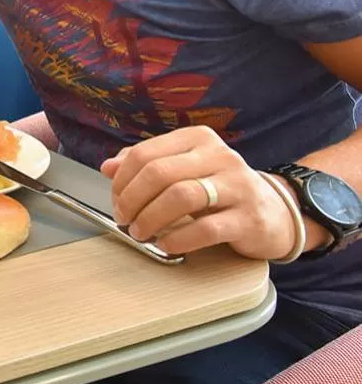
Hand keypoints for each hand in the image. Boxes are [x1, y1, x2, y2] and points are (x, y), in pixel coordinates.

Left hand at [103, 125, 296, 259]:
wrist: (275, 213)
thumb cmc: (221, 190)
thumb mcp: (185, 169)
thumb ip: (147, 164)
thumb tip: (108, 167)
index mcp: (198, 139)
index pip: (146, 153)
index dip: (123, 180)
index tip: (115, 199)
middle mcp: (220, 157)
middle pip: (160, 173)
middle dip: (132, 199)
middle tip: (124, 218)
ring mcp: (238, 187)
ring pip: (181, 196)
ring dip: (150, 218)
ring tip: (140, 232)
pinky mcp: (249, 219)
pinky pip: (206, 228)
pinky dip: (178, 239)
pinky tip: (166, 244)